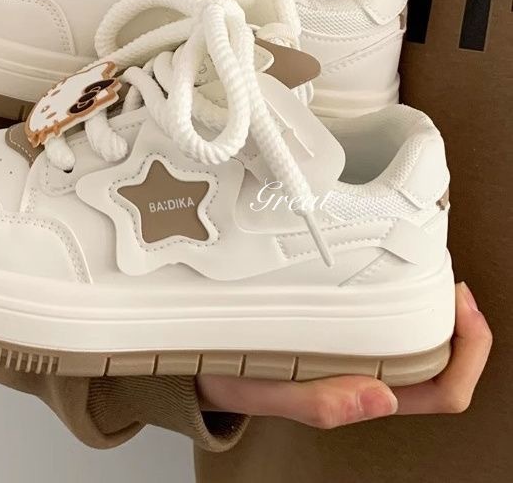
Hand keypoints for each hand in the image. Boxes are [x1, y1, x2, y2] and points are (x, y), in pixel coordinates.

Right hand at [197, 283, 491, 428]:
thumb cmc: (235, 377)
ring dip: (427, 302)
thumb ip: (315, 403)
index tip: (460, 303)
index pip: (441, 389)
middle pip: (439, 355)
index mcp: (360, 393)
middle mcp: (366, 372)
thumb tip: (382, 399)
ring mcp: (352, 349)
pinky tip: (378, 266)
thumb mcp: (266, 392)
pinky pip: (379, 315)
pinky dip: (391, 291)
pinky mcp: (334, 327)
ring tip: (422, 265)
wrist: (201, 360)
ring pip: (413, 334)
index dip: (467, 351)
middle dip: (455, 317)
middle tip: (447, 274)